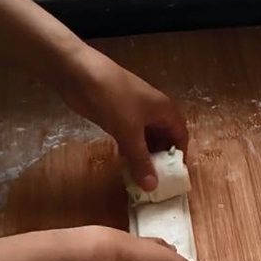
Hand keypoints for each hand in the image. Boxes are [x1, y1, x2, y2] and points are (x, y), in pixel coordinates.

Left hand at [58, 47, 188, 191]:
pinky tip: (125, 165)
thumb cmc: (113, 99)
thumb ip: (141, 160)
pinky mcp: (118, 117)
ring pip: (146, 140)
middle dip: (160, 160)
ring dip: (144, 157)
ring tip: (140, 179)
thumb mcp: (129, 132)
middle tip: (154, 181)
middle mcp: (154, 112)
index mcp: (165, 111)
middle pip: (164, 140)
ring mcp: (135, 114)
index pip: (181, 137)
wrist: (79, 73)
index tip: (172, 177)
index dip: (179, 156)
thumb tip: (153, 187)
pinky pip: (130, 138)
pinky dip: (130, 151)